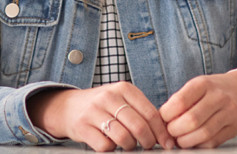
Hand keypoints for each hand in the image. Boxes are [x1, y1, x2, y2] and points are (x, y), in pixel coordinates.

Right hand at [26, 82, 173, 151]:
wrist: (68, 107)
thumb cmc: (103, 105)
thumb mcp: (122, 99)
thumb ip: (140, 110)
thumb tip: (164, 131)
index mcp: (125, 89)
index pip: (151, 112)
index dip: (161, 131)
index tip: (168, 142)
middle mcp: (110, 97)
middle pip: (139, 125)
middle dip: (148, 141)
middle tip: (150, 147)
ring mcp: (95, 112)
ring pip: (123, 137)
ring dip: (131, 147)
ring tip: (130, 146)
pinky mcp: (82, 127)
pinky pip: (105, 145)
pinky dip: (112, 149)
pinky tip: (112, 146)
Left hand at [159, 70, 236, 147]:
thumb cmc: (215, 90)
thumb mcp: (198, 86)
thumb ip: (180, 100)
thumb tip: (161, 120)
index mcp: (204, 83)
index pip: (180, 102)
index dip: (166, 115)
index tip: (163, 119)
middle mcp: (219, 97)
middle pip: (191, 120)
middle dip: (175, 131)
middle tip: (171, 132)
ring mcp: (229, 113)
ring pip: (202, 134)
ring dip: (185, 141)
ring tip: (180, 138)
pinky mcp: (234, 128)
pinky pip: (212, 142)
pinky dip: (198, 144)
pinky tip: (194, 140)